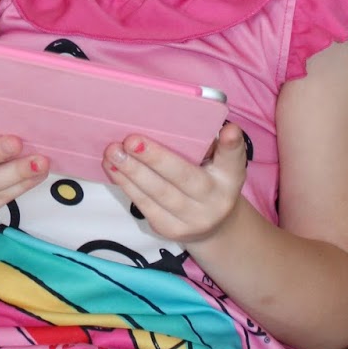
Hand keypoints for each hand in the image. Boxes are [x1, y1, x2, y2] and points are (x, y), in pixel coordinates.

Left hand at [104, 124, 248, 246]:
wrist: (213, 225)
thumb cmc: (208, 179)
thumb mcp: (216, 161)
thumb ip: (203, 142)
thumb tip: (175, 118)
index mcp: (230, 176)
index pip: (234, 158)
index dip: (231, 144)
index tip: (229, 130)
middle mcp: (216, 200)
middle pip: (184, 177)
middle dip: (156, 158)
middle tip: (131, 140)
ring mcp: (194, 219)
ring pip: (158, 193)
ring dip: (132, 171)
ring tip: (113, 152)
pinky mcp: (171, 230)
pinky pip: (145, 206)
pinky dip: (127, 185)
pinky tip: (113, 169)